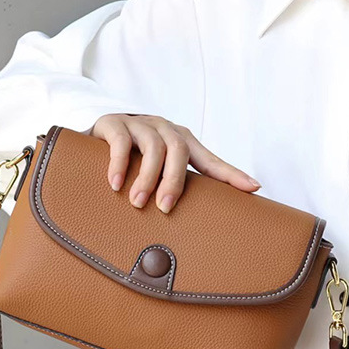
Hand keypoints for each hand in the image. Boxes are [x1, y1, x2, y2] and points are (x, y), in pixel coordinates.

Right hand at [91, 114, 260, 212]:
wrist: (96, 134)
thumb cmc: (133, 159)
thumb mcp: (158, 170)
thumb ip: (177, 186)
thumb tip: (199, 225)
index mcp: (181, 140)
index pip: (210, 159)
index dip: (231, 173)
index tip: (252, 188)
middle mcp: (164, 128)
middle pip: (179, 150)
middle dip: (174, 180)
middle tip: (165, 208)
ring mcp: (139, 123)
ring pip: (153, 146)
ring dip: (146, 177)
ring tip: (138, 203)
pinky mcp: (114, 123)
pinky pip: (121, 141)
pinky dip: (119, 164)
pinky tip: (116, 184)